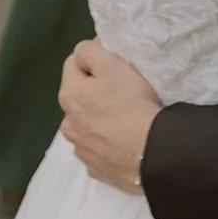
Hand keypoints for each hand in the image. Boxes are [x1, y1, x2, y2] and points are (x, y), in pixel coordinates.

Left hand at [58, 39, 160, 192]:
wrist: (150, 150)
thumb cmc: (131, 102)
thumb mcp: (112, 64)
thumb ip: (90, 51)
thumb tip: (84, 51)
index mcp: (68, 95)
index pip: (73, 63)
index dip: (93, 57)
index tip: (114, 61)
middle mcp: (68, 123)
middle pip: (78, 95)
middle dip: (93, 88)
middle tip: (120, 87)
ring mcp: (80, 149)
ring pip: (85, 123)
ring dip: (96, 116)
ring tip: (121, 115)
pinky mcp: (95, 167)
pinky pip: (96, 146)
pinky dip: (104, 140)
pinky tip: (120, 139)